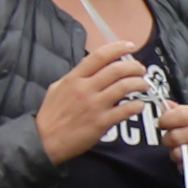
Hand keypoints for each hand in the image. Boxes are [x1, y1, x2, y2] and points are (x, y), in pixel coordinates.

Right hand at [31, 41, 151, 163]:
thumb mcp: (57, 88)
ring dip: (138, 83)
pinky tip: (139, 105)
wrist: (44, 141)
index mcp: (74, 78)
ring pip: (124, 87)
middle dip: (134, 66)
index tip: (130, 46)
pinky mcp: (101, 123)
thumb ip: (74, 77)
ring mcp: (94, 106)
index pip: (99, 56)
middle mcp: (85, 89)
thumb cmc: (50, 115)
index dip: (118, 48)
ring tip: (144, 85)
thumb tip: (89, 68)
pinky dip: (136, 106)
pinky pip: (124, 111)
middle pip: (116, 70)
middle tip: (141, 69)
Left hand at [173, 100, 187, 187]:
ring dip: (176, 154)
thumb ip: (177, 112)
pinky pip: (186, 166)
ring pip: (178, 153)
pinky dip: (183, 166)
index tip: (162, 123)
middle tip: (173, 142)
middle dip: (168, 141)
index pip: (180, 114)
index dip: (166, 119)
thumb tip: (166, 104)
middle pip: (174, 136)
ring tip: (182, 152)